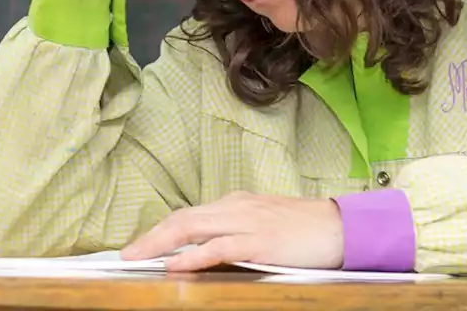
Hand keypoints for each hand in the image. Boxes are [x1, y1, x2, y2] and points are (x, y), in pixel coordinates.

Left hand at [120, 191, 344, 271]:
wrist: (340, 227)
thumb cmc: (305, 229)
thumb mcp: (264, 223)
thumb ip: (235, 231)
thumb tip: (206, 249)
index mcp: (237, 203)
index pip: (190, 215)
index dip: (161, 230)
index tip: (140, 246)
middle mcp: (237, 208)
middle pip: (183, 218)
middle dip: (151, 236)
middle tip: (126, 254)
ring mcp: (247, 222)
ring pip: (193, 227)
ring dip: (161, 242)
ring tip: (138, 257)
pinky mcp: (260, 241)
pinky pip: (219, 246)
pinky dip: (194, 256)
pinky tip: (176, 264)